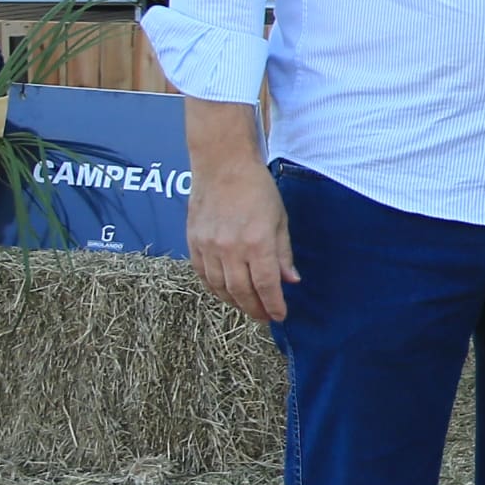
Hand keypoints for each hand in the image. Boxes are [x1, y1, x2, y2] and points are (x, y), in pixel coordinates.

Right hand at [184, 121, 296, 324]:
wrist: (223, 166)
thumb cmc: (258, 190)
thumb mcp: (280, 220)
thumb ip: (283, 254)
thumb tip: (290, 281)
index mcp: (257, 243)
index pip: (266, 285)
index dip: (274, 305)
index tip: (280, 316)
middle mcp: (230, 249)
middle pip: (241, 291)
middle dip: (255, 309)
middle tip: (264, 317)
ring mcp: (209, 247)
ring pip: (220, 287)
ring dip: (234, 302)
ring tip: (247, 307)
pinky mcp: (193, 242)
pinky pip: (202, 275)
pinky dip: (214, 288)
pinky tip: (225, 293)